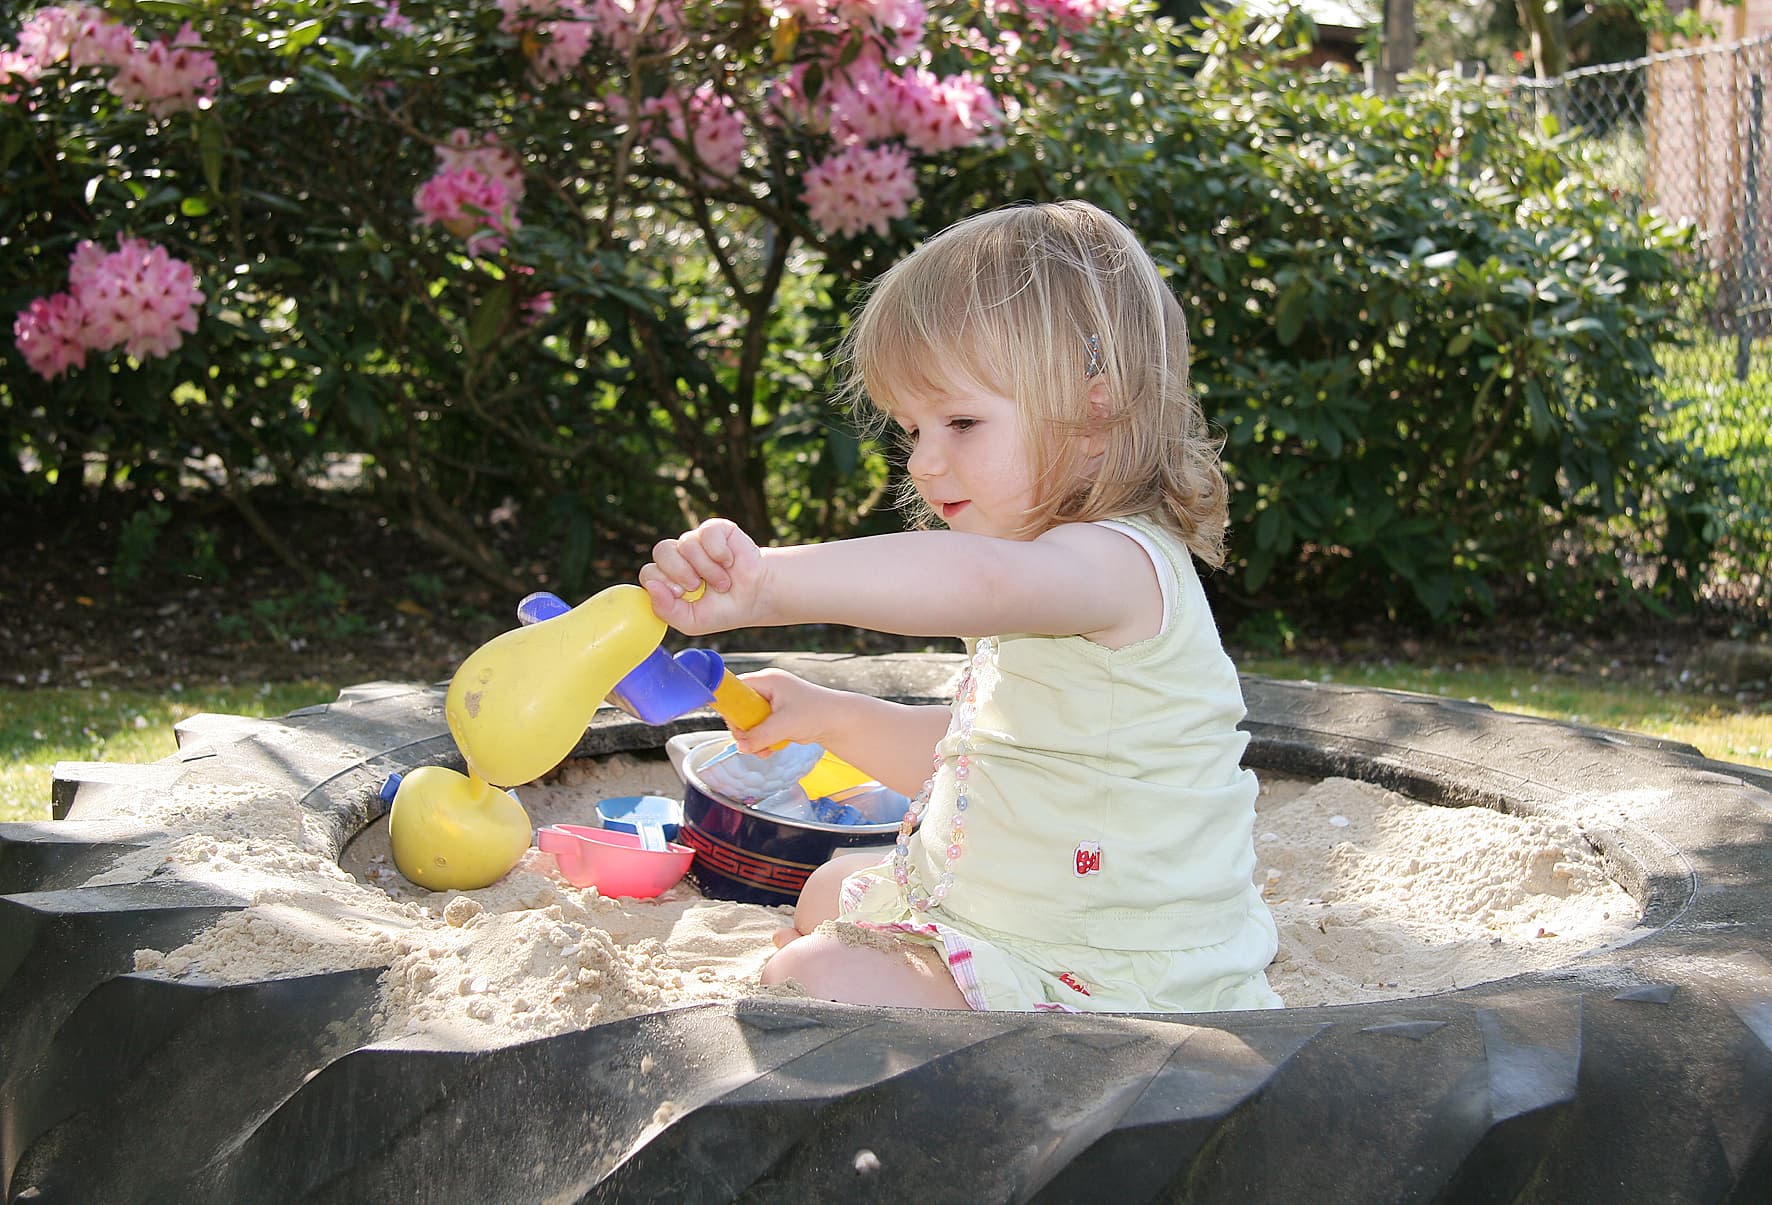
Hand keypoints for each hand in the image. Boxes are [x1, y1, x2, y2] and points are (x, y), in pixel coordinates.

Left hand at [639, 518, 764, 634]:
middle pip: (661, 551)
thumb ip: (666, 610)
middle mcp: (679, 557)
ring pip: (685, 544)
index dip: (662, 583)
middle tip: (698, 586)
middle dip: (680, 573)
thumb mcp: (691, 621)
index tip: (682, 595)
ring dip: (707, 569)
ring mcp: (696, 541)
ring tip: (722, 582)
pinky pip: (706, 533)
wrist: (756, 598)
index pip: (649, 573)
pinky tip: (729, 562)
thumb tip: (651, 588)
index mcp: (668, 578)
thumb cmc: (723, 610)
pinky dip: (719, 552)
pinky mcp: (715, 530)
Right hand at [725, 669, 845, 754]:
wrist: (839, 722)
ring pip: (750, 722)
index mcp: (768, 680)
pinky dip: (762, 741)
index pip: (737, 689)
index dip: (732, 707)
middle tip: (750, 742)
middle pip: (741, 708)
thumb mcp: (785, 725)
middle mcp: (768, 689)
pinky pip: (760, 729)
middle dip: (744, 729)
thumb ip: (761, 735)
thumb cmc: (817, 713)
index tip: (736, 725)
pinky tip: (770, 750)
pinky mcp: (777, 717)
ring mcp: (773, 703)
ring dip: (754, 739)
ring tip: (764, 749)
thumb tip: (741, 746)